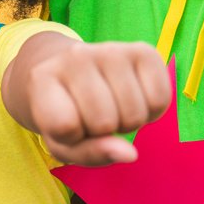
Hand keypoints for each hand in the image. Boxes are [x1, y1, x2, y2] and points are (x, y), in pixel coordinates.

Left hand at [24, 41, 171, 165]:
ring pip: (134, 113)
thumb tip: (130, 154)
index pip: (65, 125)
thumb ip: (91, 154)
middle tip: (94, 116)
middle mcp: (75, 57)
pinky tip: (135, 99)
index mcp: (42, 78)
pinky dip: (153, 111)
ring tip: (113, 107)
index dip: (71, 137)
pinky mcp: (143, 50)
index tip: (67, 123)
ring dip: (129, 122)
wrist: (73, 72)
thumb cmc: (66, 114)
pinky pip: (161, 99)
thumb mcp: (64, 143)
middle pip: (104, 122)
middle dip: (103, 131)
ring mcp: (110, 49)